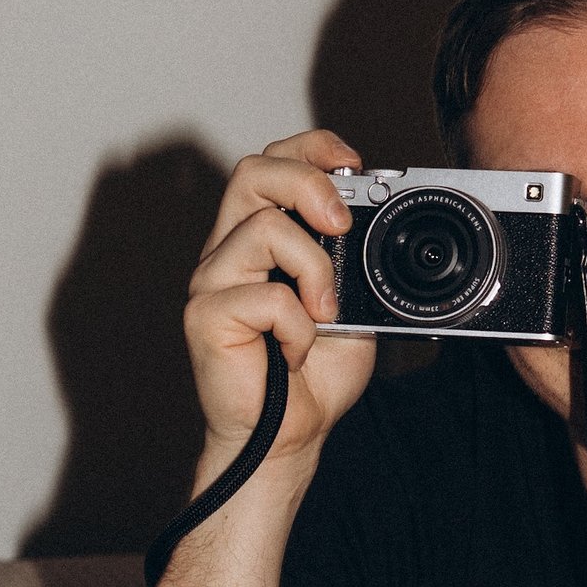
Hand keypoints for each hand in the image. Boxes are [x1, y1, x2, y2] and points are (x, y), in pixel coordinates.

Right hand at [183, 130, 377, 468]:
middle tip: (342, 222)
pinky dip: (297, 326)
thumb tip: (382, 221)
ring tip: (324, 313)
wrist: (291, 437)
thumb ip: (357, 261)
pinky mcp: (205, 317)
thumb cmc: (315, 374)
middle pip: (252, 171)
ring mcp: (212, 281)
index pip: (271, 163)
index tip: (355, 165)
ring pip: (262, 228)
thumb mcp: (354, 303)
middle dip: (308, 182)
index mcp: (260, 238)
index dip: (311, 148)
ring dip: (313, 269)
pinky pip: (265, 297)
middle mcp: (229, 250)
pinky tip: (295, 352)